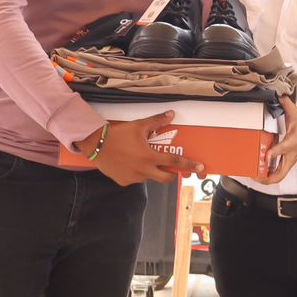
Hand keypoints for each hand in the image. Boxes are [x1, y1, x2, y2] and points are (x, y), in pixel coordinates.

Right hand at [79, 113, 202, 185]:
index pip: (175, 161)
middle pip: (166, 178)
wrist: (96, 144)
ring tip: (140, 159)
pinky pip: (135, 179)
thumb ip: (156, 121)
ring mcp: (134, 178)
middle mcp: (144, 170)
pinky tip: (129, 163)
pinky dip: (136, 173)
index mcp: (150, 157)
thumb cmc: (118, 134)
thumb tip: (171, 114)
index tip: (201, 167)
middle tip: (169, 168)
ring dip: (151, 171)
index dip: (189, 164)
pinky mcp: (124, 182)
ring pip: (149, 178)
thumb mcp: (139, 125)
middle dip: (171, 174)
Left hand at [257, 96, 296, 184]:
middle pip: (280, 174)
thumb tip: (279, 95)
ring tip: (252, 176)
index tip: (265, 155)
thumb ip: (285, 104)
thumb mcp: (295, 113)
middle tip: (253, 175)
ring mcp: (288, 161)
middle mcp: (290, 155)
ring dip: (265, 179)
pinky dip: (267, 176)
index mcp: (292, 142)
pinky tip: (258, 173)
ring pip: (278, 177)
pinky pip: (277, 174)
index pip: (283, 149)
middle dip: (266, 177)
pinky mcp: (286, 163)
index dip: (274, 152)